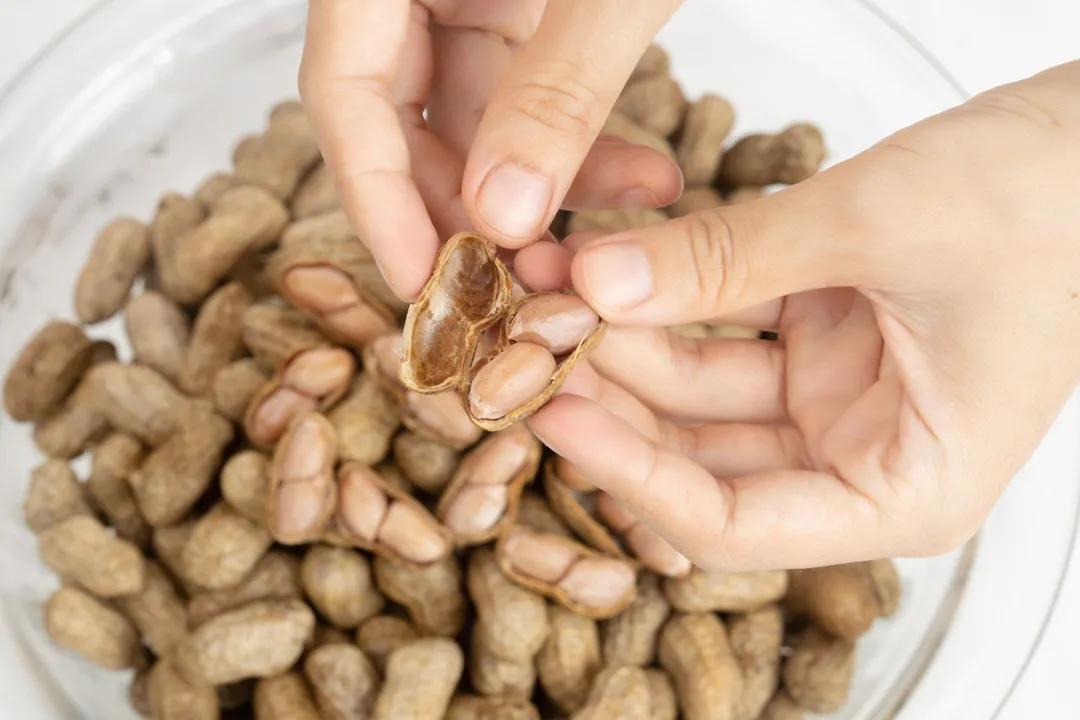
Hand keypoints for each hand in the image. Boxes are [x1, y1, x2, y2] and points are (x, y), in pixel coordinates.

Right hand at [298, 0, 683, 300]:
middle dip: (470, 209)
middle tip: (522, 280)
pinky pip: (531, 98)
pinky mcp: (523, 10)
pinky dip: (582, 148)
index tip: (420, 280)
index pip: (345, 88)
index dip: (374, 196)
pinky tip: (645, 182)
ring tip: (608, 240)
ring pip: (477, 122)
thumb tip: (504, 214)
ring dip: (542, 192)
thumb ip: (555, 89)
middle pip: (404, 120)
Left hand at [522, 62, 1079, 570]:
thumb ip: (730, 258)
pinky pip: (718, 335)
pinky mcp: (815, 341)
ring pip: (698, 397)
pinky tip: (598, 270)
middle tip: (526, 347)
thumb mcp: (876, 228)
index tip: (554, 415)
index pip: (735, 525)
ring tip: (547, 293)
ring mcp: (834, 400)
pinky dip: (663, 305)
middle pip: (701, 462)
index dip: (633, 477)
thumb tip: (600, 282)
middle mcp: (862, 460)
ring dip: (624, 346)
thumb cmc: (1051, 202)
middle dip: (612, 403)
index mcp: (905, 490)